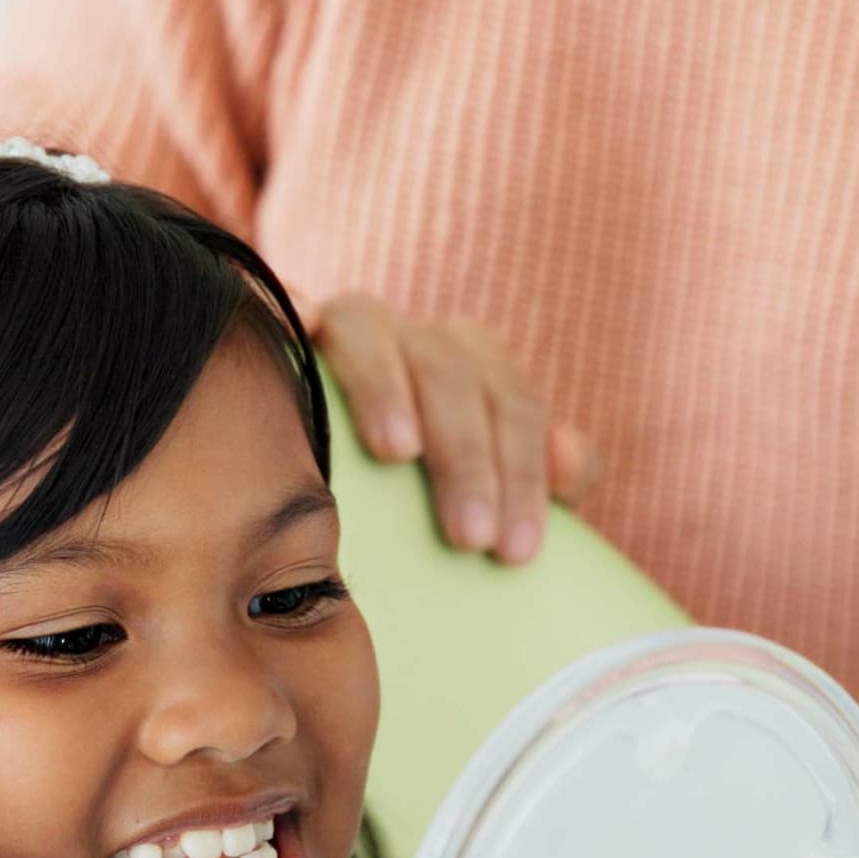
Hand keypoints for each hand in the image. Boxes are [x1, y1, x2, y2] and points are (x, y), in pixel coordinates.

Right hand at [316, 292, 600, 563]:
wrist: (317, 460)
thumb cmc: (425, 491)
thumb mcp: (489, 486)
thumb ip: (538, 474)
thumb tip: (568, 461)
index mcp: (476, 365)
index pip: (514, 406)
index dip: (523, 474)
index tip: (516, 551)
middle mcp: (419, 339)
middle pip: (451, 374)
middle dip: (466, 455)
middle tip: (469, 537)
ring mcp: (353, 328)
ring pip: (375, 333)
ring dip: (388, 387)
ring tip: (398, 450)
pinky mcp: (290, 325)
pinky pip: (290, 307)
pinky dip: (296, 306)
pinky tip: (303, 321)